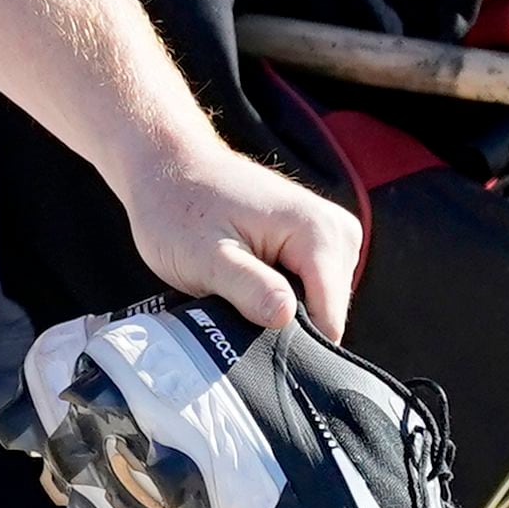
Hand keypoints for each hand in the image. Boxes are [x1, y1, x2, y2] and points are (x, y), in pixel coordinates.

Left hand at [116, 128, 361, 342]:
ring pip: (318, 305)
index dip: (289, 339)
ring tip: (236, 284)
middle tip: (232, 299)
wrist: (170, 167)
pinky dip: (277, 294)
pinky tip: (247, 279)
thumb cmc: (180, 207)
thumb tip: (285, 318)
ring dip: (276, 307)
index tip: (246, 330)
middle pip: (326, 314)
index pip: (329, 318)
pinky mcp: (317, 243)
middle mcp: (337, 231)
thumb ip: (248, 287)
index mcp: (318, 231)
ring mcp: (331, 235)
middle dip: (281, 321)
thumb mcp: (204, 255)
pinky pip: (309, 290)